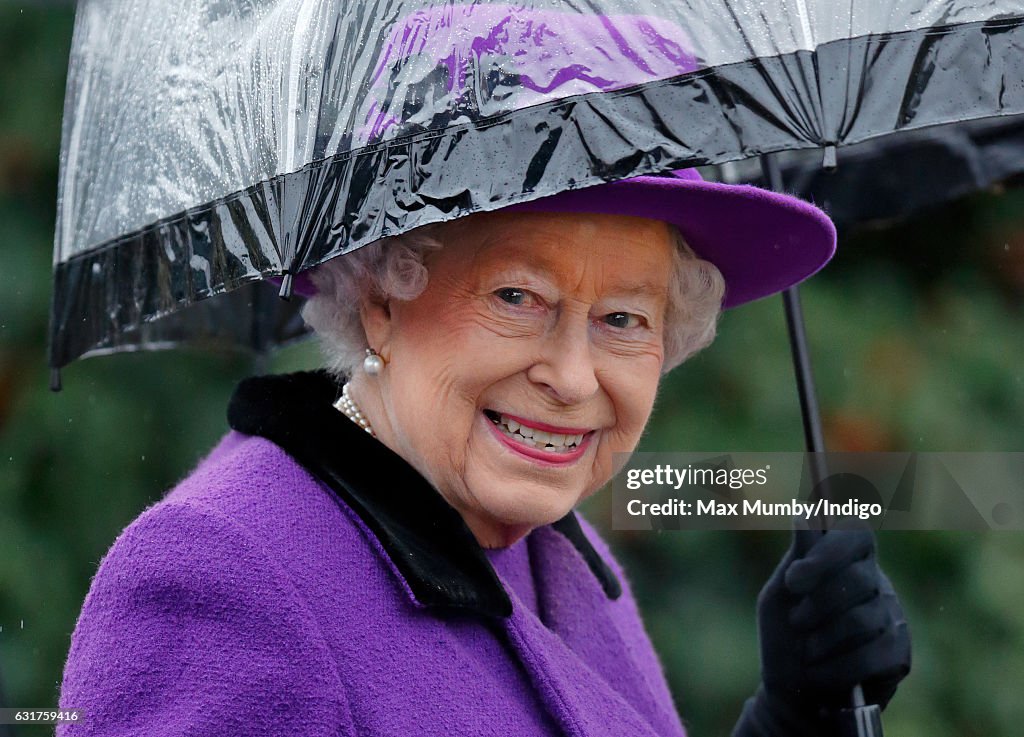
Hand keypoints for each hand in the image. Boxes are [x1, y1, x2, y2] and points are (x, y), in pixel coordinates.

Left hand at [733, 526, 910, 736]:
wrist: (794, 692)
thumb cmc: (785, 635)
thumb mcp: (779, 595)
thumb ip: (795, 558)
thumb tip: (806, 513)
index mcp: (845, 559)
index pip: (855, 531)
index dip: (828, 552)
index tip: (794, 579)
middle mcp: (875, 582)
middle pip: (856, 578)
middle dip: (816, 605)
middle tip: (796, 623)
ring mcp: (892, 618)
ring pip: (863, 620)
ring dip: (823, 640)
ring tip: (807, 651)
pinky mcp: (899, 654)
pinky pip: (874, 655)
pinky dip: (838, 667)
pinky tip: (822, 672)